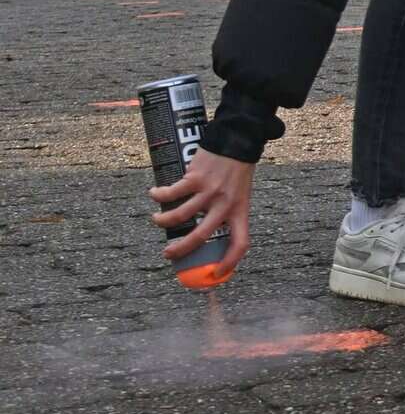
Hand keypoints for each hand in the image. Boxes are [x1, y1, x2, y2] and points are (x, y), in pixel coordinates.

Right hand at [150, 148, 254, 276]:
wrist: (238, 138)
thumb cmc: (237, 168)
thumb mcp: (239, 192)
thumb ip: (226, 209)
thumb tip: (204, 229)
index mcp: (240, 209)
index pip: (241, 242)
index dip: (230, 262)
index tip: (216, 274)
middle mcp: (226, 203)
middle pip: (200, 236)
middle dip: (180, 249)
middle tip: (167, 253)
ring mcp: (210, 191)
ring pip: (179, 216)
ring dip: (163, 220)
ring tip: (157, 219)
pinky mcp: (196, 177)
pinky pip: (172, 193)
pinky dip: (159, 196)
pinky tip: (155, 194)